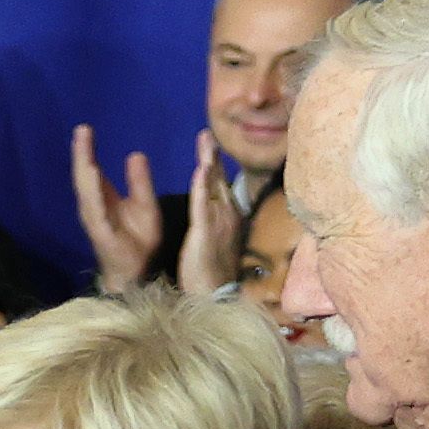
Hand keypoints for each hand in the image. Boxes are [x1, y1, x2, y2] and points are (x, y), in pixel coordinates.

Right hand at [70, 125, 165, 292]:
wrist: (138, 273)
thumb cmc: (139, 241)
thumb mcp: (145, 204)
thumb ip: (139, 182)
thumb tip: (135, 154)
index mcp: (104, 199)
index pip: (93, 170)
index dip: (87, 151)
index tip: (85, 128)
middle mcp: (95, 207)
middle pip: (84, 176)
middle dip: (82, 153)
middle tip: (81, 129)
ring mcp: (96, 220)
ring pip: (86, 190)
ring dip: (83, 168)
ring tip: (83, 146)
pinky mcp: (101, 232)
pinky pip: (96, 208)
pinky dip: (92, 191)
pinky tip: (92, 174)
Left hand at [173, 130, 243, 298]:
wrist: (215, 296)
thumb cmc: (212, 272)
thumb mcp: (216, 241)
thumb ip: (214, 223)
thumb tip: (213, 210)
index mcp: (228, 216)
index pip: (222, 185)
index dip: (216, 165)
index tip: (210, 145)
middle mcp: (227, 214)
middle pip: (219, 179)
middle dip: (213, 155)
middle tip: (206, 133)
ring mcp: (219, 222)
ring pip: (213, 187)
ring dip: (209, 163)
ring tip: (204, 141)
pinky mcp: (205, 233)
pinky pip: (203, 206)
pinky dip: (202, 187)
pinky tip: (200, 170)